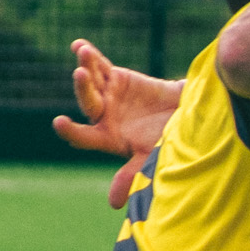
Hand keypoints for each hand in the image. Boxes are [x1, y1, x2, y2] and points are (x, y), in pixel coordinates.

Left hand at [51, 39, 180, 210]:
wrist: (190, 116)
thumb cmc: (171, 140)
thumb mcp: (152, 157)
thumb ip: (131, 175)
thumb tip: (113, 205)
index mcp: (108, 139)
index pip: (84, 136)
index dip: (71, 131)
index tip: (59, 122)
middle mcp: (104, 117)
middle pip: (87, 102)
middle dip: (83, 89)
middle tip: (81, 75)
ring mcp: (109, 96)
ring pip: (91, 81)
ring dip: (86, 68)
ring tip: (83, 53)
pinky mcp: (117, 78)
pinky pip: (100, 66)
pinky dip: (90, 55)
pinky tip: (78, 45)